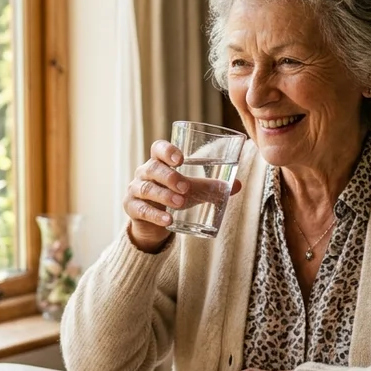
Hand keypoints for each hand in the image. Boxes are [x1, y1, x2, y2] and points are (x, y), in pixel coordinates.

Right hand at [124, 140, 241, 252]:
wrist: (153, 222)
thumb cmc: (173, 196)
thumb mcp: (192, 190)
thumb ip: (211, 187)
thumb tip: (238, 185)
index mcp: (159, 162)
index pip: (158, 149)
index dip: (167, 151)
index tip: (181, 159)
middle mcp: (144, 173)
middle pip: (152, 168)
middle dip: (170, 177)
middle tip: (186, 187)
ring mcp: (135, 190)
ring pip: (146, 189)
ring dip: (164, 195)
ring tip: (180, 203)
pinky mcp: (132, 208)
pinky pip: (141, 210)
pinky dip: (155, 215)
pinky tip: (168, 220)